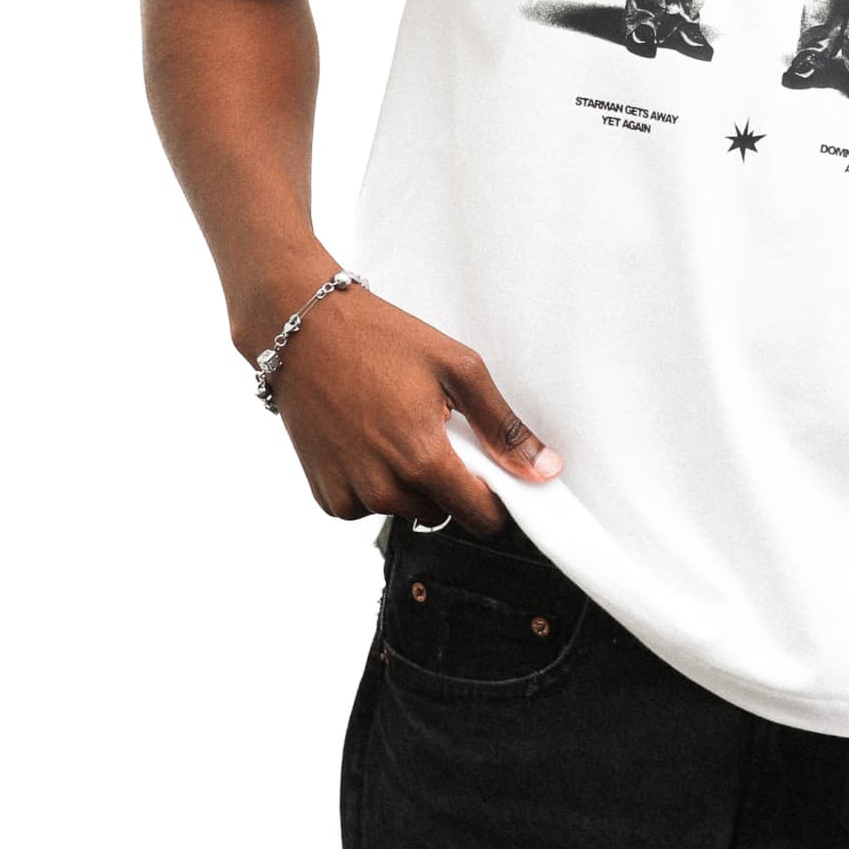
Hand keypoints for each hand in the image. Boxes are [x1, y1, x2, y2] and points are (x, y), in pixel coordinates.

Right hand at [259, 281, 561, 532]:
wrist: (303, 330)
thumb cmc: (381, 339)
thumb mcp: (457, 368)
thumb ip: (502, 426)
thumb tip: (545, 469)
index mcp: (422, 459)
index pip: (480, 518)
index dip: (496, 500)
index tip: (493, 474)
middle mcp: (383, 488)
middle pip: (443, 512)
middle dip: (449, 480)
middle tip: (434, 428)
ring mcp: (349, 496)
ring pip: (405, 510)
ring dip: (411, 482)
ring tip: (396, 426)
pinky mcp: (324, 495)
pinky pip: (367, 506)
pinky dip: (375, 483)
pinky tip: (367, 439)